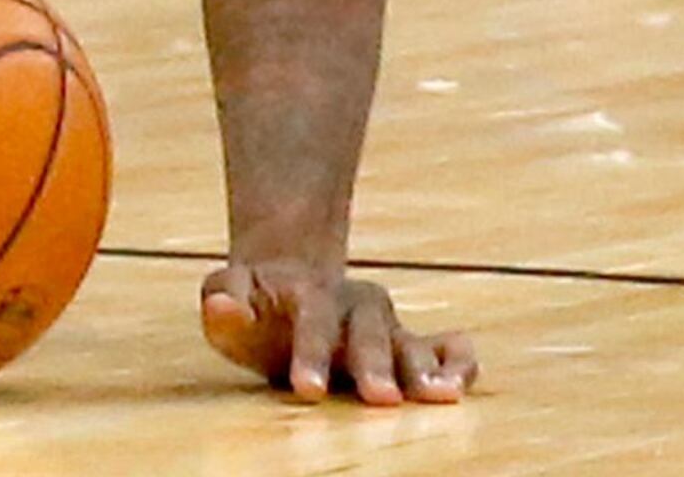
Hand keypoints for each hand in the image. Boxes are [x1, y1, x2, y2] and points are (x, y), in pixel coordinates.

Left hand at [200, 260, 477, 405]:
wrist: (286, 285)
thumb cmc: (253, 304)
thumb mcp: (227, 296)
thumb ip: (224, 302)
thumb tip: (222, 306)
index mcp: (310, 293)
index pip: (312, 322)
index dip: (310, 354)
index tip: (305, 388)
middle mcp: (357, 306)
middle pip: (369, 333)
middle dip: (374, 365)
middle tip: (380, 399)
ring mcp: (389, 324)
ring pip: (414, 342)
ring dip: (427, 368)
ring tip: (439, 396)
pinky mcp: (413, 343)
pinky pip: (448, 347)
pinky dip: (460, 364)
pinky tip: (460, 387)